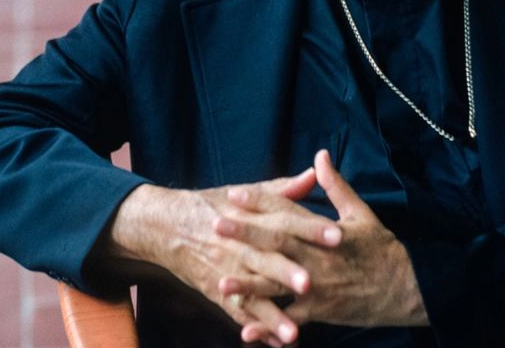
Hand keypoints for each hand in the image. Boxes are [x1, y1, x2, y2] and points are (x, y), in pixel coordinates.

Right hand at [104, 168, 341, 345]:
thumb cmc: (213, 207)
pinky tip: (279, 343)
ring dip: (272, 314)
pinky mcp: (217, 292)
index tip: (338, 235)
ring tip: (293, 331)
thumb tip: (315, 173)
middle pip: (266, 260)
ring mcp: (226, 272)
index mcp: (250, 218)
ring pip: (252, 294)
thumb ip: (283, 189)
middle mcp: (238, 246)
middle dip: (288, 273)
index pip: (285, 221)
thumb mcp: (245, 194)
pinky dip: (258, 329)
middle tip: (310, 284)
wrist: (166, 225)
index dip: (311, 229)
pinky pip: (239, 313)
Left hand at [219, 150, 427, 341]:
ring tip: (220, 283)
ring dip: (248, 285)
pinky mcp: (321, 311)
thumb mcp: (360, 213)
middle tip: (215, 225)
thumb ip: (335, 186)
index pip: (287, 211)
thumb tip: (319, 155)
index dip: (260, 201)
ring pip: (278, 285)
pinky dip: (267, 327)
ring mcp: (318, 286)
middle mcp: (317, 258)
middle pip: (276, 243)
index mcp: (323, 232)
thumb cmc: (382, 249)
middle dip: (245, 235)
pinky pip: (290, 321)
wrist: (406, 289)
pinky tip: (244, 331)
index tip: (234, 194)